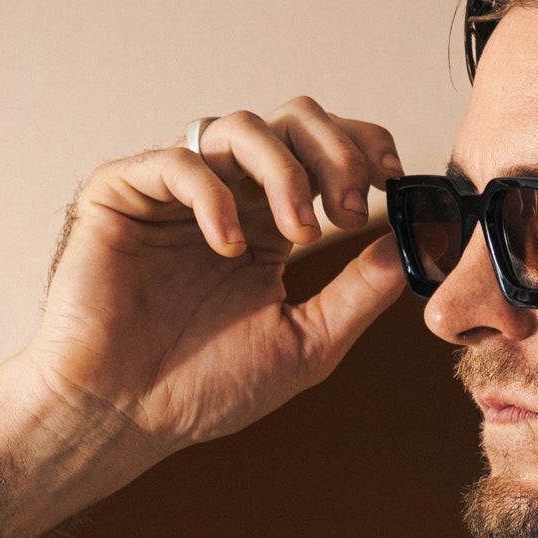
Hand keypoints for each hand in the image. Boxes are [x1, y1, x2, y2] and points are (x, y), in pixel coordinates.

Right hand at [25, 96, 409, 456]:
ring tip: (301, 232)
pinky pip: (177, 162)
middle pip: (292, 120)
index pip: (325, 151)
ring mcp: (173, 192)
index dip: (364, 148)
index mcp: (269, 224)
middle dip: (335, 151)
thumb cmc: (203, 389)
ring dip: (285, 170)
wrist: (121, 418)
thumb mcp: (306, 343)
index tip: (393, 182)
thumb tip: (415, 246)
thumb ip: (361, 292)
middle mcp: (226, 197)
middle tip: (351, 208)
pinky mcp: (122, 194)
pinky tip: (231, 247)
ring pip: (239, 127)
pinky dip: (216, 195)